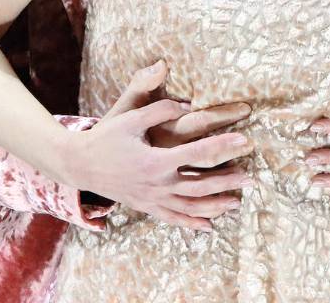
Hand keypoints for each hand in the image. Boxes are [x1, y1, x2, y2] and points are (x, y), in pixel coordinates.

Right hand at [61, 60, 254, 231]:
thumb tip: (186, 103)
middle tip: (251, 178)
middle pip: (201, 185)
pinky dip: (192, 223)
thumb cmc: (106, 136)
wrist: (78, 163)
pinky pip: (172, 218)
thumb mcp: (130, 115)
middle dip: (228, 181)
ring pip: (190, 207)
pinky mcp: (145, 206)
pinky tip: (209, 226)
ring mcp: (151, 199)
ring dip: (215, 205)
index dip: (225, 146)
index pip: (199, 154)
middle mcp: (157, 184)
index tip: (246, 141)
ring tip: (236, 202)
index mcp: (157, 160)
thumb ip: (159, 107)